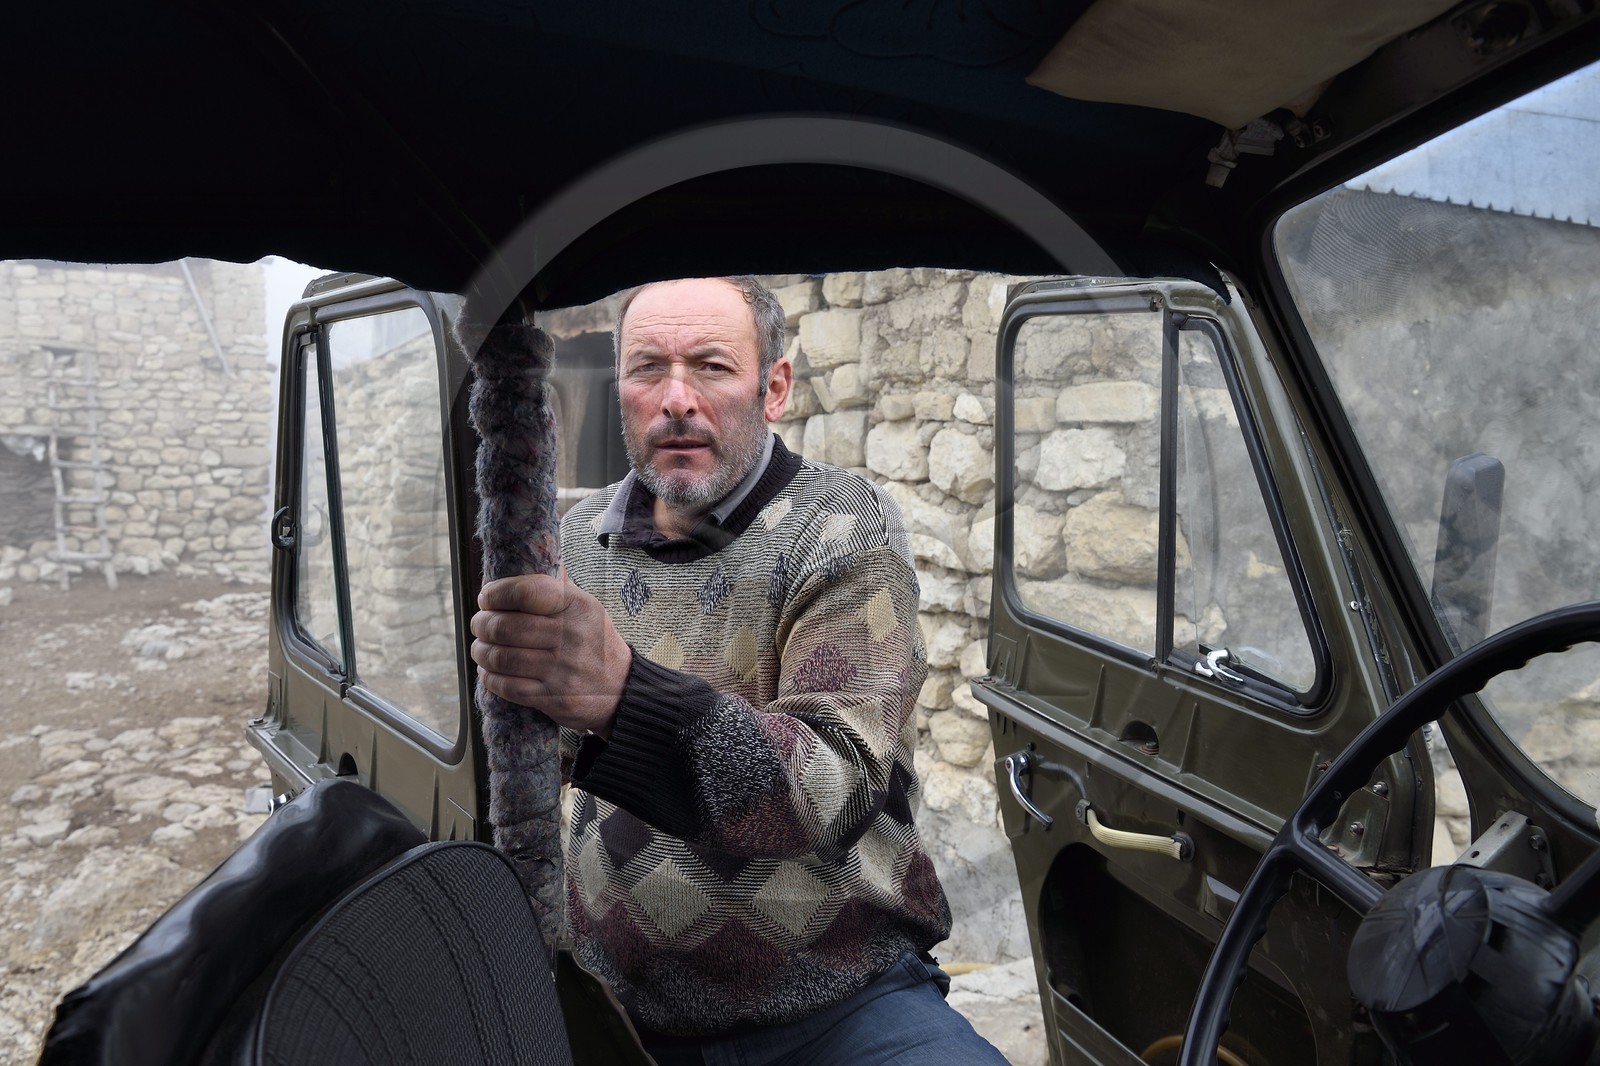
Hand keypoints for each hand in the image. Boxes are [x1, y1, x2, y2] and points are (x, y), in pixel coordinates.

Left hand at [469, 569, 630, 737]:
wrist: (622, 689)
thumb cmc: (595, 641)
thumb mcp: (586, 606)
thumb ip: (558, 584)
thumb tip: (535, 548)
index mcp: (577, 607)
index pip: (525, 592)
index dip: (496, 593)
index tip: (487, 597)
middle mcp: (570, 637)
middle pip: (505, 627)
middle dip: (481, 624)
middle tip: (479, 624)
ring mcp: (562, 670)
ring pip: (501, 657)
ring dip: (481, 651)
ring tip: (480, 647)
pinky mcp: (553, 698)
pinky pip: (508, 686)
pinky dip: (490, 677)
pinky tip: (489, 670)